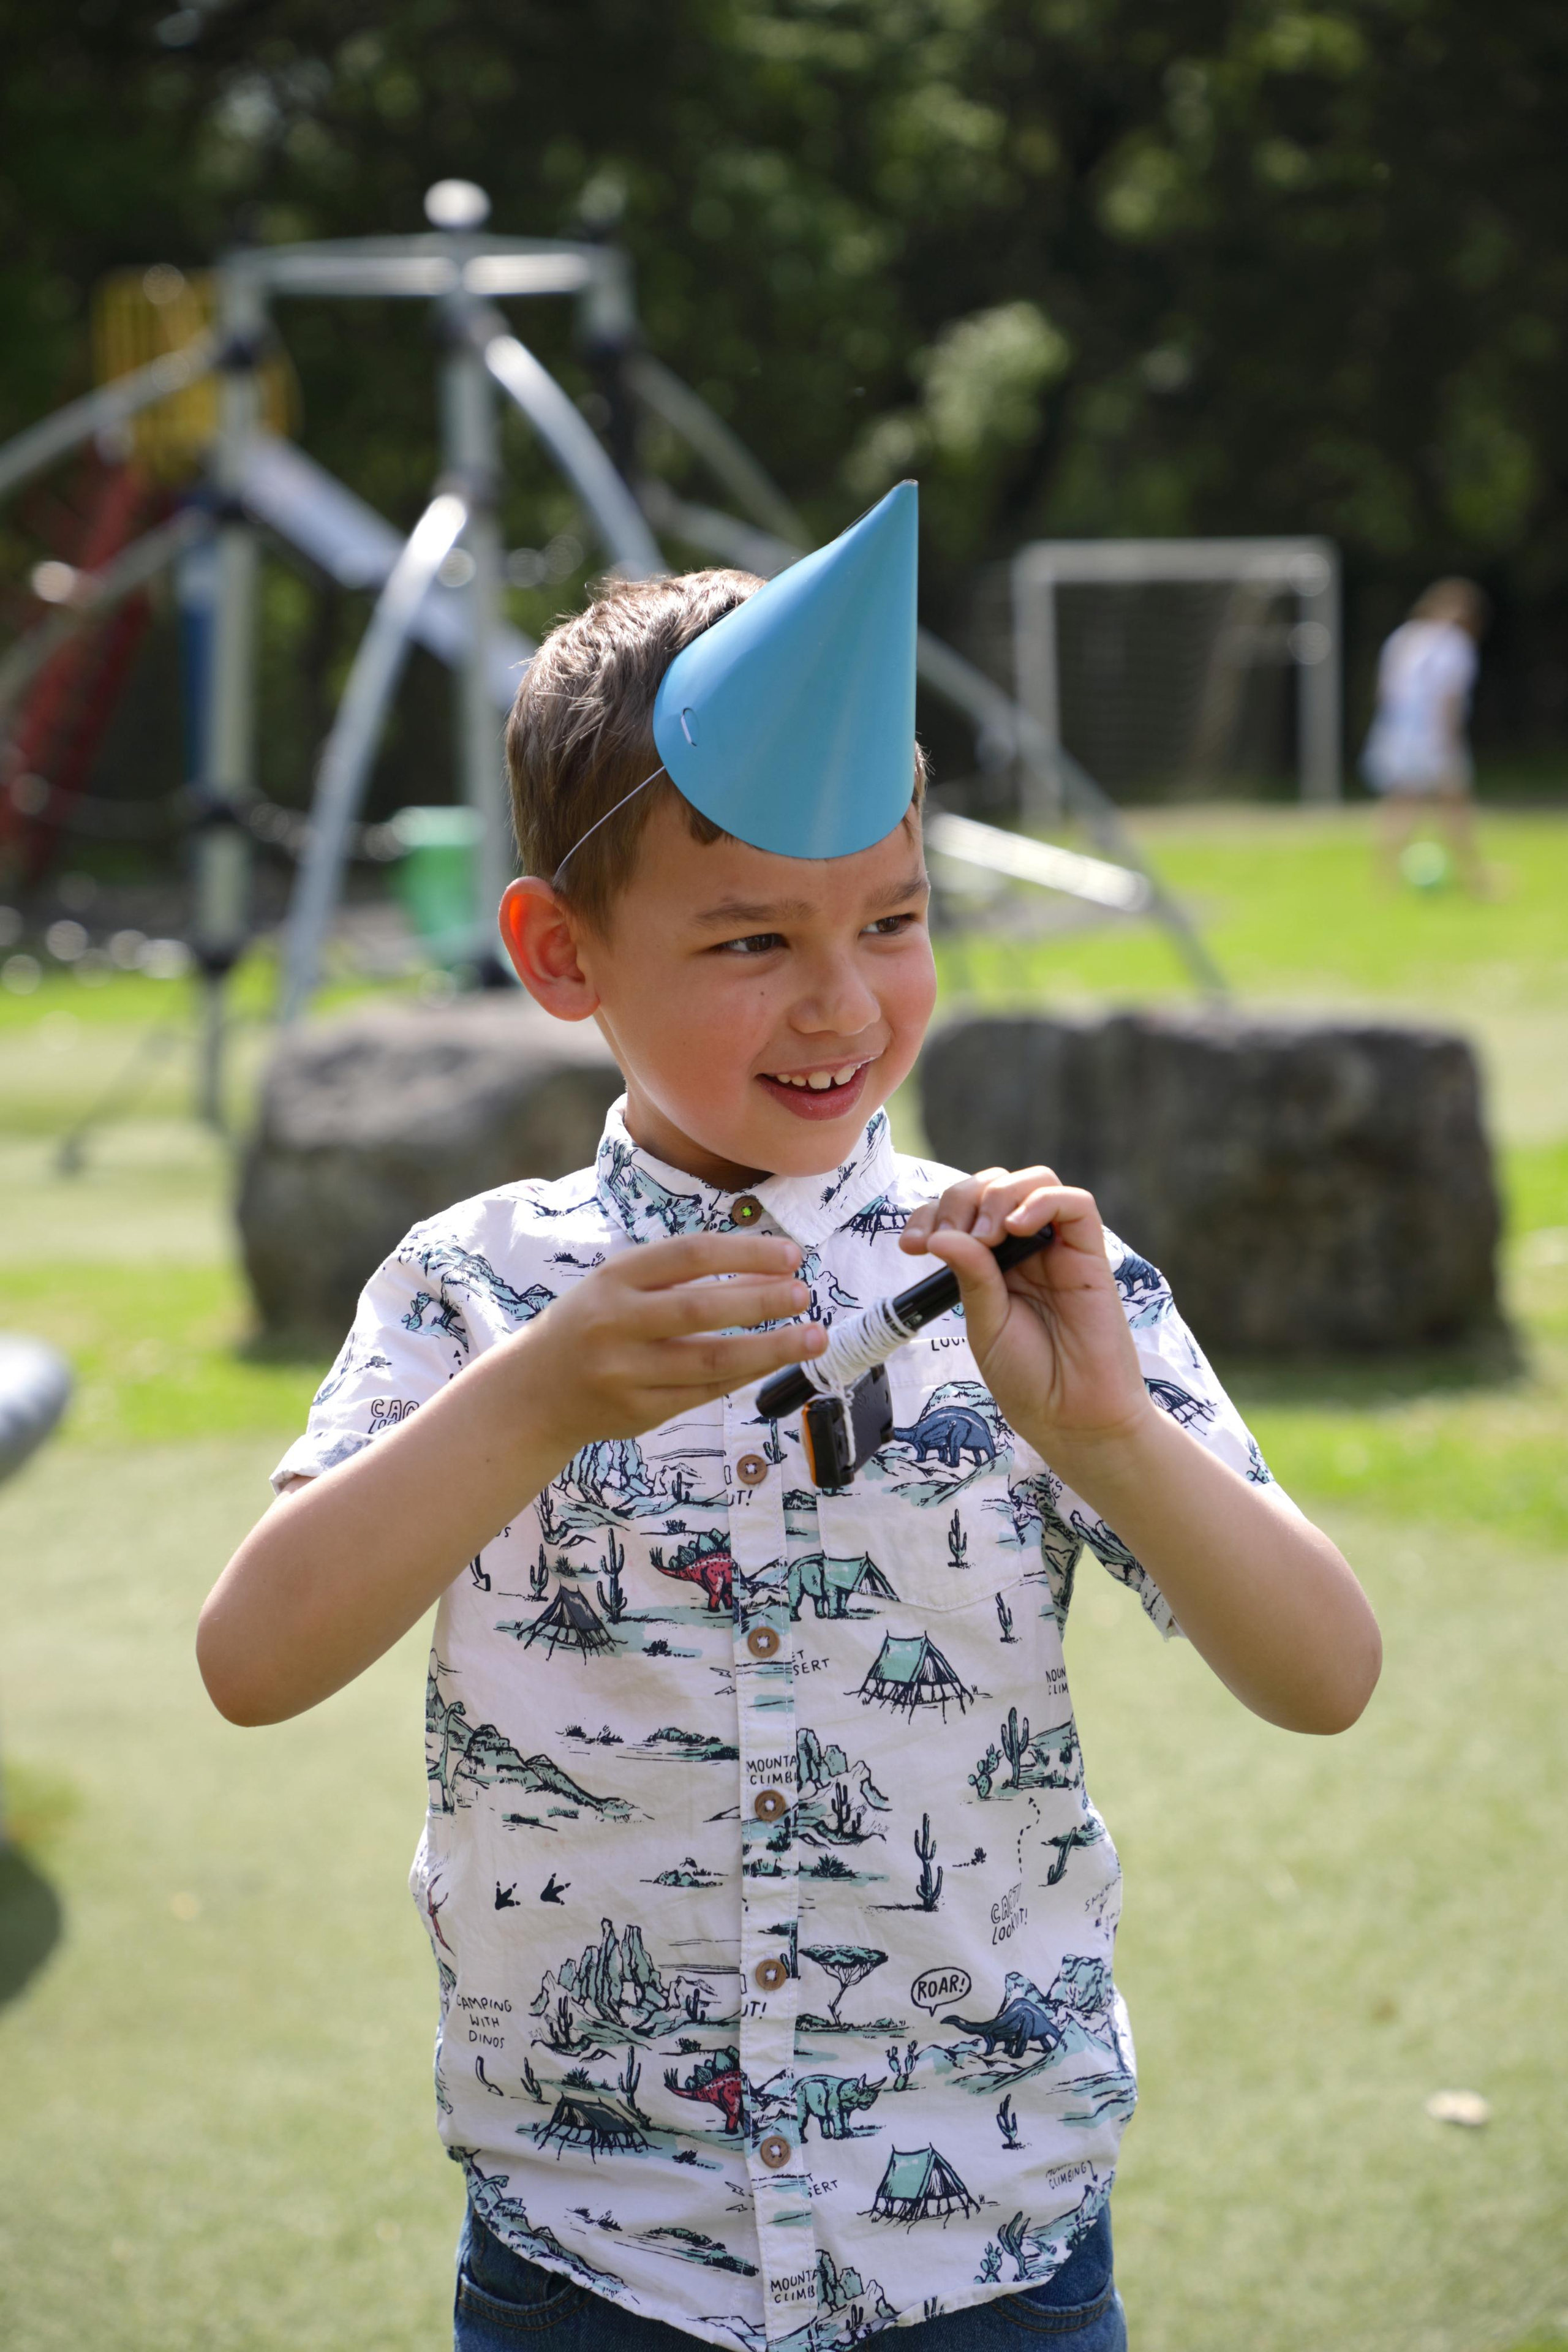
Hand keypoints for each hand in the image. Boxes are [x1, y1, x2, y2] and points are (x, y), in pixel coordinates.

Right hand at [518, 1231, 826, 1453]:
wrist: (533, 1392)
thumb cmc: (590, 1325)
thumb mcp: (615, 1284)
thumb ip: (673, 1275)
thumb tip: (759, 1267)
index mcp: (614, 1278)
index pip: (689, 1255)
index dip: (744, 1253)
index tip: (791, 1255)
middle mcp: (616, 1323)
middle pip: (701, 1309)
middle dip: (762, 1300)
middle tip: (805, 1293)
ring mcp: (626, 1373)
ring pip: (710, 1361)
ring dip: (770, 1348)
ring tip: (813, 1336)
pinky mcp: (639, 1412)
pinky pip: (704, 1393)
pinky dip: (745, 1376)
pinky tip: (776, 1362)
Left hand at [899, 1167, 1151, 1462]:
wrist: (1072, 1416)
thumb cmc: (1028, 1377)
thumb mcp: (984, 1324)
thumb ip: (970, 1277)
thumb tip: (940, 1235)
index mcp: (993, 1264)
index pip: (962, 1212)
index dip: (933, 1213)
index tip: (913, 1245)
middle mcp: (1025, 1248)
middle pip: (993, 1185)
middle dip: (961, 1200)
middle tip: (950, 1237)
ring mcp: (1058, 1248)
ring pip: (1035, 1181)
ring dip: (1000, 1195)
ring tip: (986, 1235)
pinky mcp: (1091, 1255)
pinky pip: (1076, 1204)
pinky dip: (1043, 1201)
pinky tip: (1017, 1227)